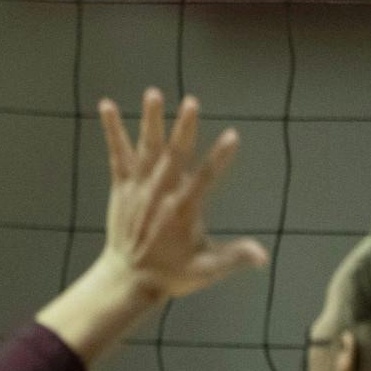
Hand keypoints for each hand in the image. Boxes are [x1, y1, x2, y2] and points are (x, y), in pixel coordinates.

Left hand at [96, 89, 267, 300]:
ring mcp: (139, 188)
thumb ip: (234, 258)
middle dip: (184, 128)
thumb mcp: (206, 269)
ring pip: (146, 148)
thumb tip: (263, 256)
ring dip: (150, 120)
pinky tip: (107, 106)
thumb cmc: (171, 274)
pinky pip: (117, 154)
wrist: (127, 278)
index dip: (220, 157)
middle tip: (191, 102)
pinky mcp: (122, 187)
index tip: (232, 136)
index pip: (206, 178)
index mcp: (183, 210)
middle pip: (175, 155)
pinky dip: (112, 130)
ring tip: (153, 93)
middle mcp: (160, 193)